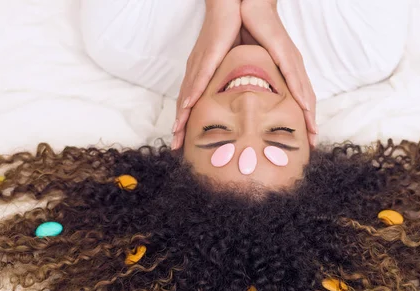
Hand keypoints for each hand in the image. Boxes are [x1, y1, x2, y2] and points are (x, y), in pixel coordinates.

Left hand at [171, 1, 241, 149]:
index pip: (192, 104)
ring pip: (187, 95)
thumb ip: (235, 81)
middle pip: (185, 104)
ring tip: (177, 135)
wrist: (234, 7)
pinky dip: (192, 94)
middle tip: (176, 147)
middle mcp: (197, 71)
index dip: (188, 124)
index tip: (184, 143)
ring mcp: (201, 63)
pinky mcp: (208, 56)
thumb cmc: (235, 33)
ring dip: (182, 116)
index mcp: (203, 74)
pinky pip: (198, 78)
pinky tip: (188, 107)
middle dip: (180, 127)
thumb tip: (243, 97)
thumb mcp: (235, 64)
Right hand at [240, 0, 317, 145]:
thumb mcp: (249, 65)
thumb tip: (244, 99)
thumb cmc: (248, 33)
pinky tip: (305, 107)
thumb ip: (251, 81)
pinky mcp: (284, 51)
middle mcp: (292, 65)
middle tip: (312, 142)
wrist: (248, 6)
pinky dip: (301, 94)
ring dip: (309, 113)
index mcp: (284, 70)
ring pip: (305, 92)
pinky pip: (295, 76)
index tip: (305, 139)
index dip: (302, 119)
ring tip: (312, 132)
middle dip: (310, 122)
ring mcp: (290, 58)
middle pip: (306, 99)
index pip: (297, 99)